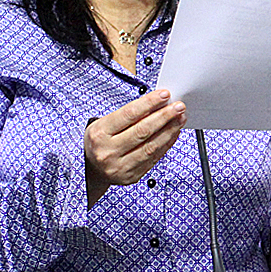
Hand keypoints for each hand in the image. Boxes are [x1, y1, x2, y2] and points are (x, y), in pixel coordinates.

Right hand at [85, 90, 186, 204]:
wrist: (90, 169)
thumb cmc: (101, 140)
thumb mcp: (105, 123)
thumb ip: (129, 114)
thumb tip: (158, 102)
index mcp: (99, 134)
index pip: (128, 114)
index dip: (149, 103)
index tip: (165, 94)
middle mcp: (107, 152)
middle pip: (142, 131)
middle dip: (164, 116)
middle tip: (179, 106)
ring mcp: (119, 167)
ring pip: (151, 146)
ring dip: (170, 130)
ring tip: (180, 118)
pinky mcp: (131, 177)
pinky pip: (154, 158)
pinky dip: (166, 144)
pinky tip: (173, 133)